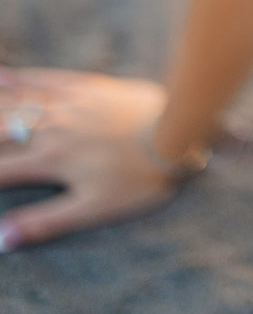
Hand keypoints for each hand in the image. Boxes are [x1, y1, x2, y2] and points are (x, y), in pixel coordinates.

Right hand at [0, 67, 179, 248]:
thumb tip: (0, 239)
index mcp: (48, 161)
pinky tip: (0, 74)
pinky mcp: (85, 85)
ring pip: (14, 102)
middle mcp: (49, 128)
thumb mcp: (92, 209)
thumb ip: (45, 222)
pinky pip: (44, 78)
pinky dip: (18, 76)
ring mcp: (66, 103)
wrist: (175, 130)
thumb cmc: (137, 177)